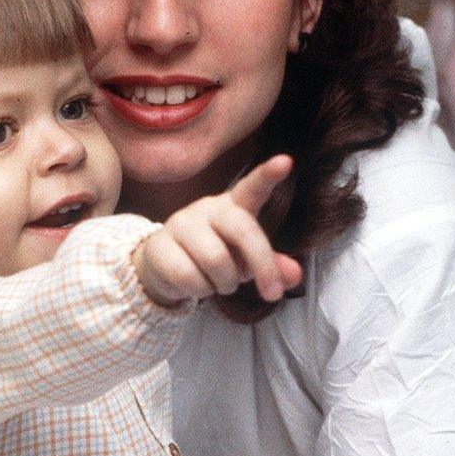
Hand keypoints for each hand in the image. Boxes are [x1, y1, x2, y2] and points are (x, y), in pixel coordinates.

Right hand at [133, 155, 301, 306]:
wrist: (163, 267)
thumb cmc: (214, 258)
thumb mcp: (246, 262)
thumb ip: (272, 266)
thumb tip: (295, 275)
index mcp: (233, 206)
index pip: (252, 187)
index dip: (267, 176)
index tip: (285, 162)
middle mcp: (207, 208)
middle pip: (243, 231)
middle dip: (263, 265)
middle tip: (272, 294)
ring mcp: (181, 224)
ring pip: (216, 261)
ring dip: (226, 284)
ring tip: (220, 284)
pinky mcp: (159, 246)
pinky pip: (189, 277)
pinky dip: (200, 292)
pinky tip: (196, 286)